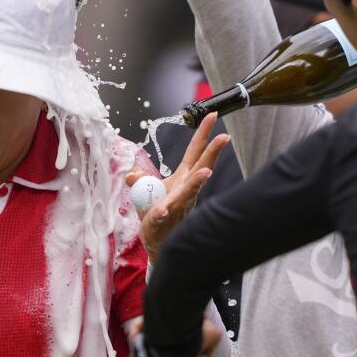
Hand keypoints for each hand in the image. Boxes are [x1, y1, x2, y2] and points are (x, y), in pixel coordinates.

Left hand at [126, 112, 228, 260]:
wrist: (157, 241)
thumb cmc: (156, 211)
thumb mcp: (144, 189)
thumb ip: (140, 178)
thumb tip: (132, 176)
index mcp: (183, 177)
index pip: (195, 151)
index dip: (203, 133)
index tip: (212, 115)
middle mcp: (186, 189)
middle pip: (201, 167)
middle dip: (213, 152)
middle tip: (224, 137)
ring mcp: (178, 204)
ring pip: (189, 191)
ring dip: (197, 182)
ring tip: (205, 173)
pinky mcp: (164, 219)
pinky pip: (162, 213)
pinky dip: (161, 211)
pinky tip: (162, 209)